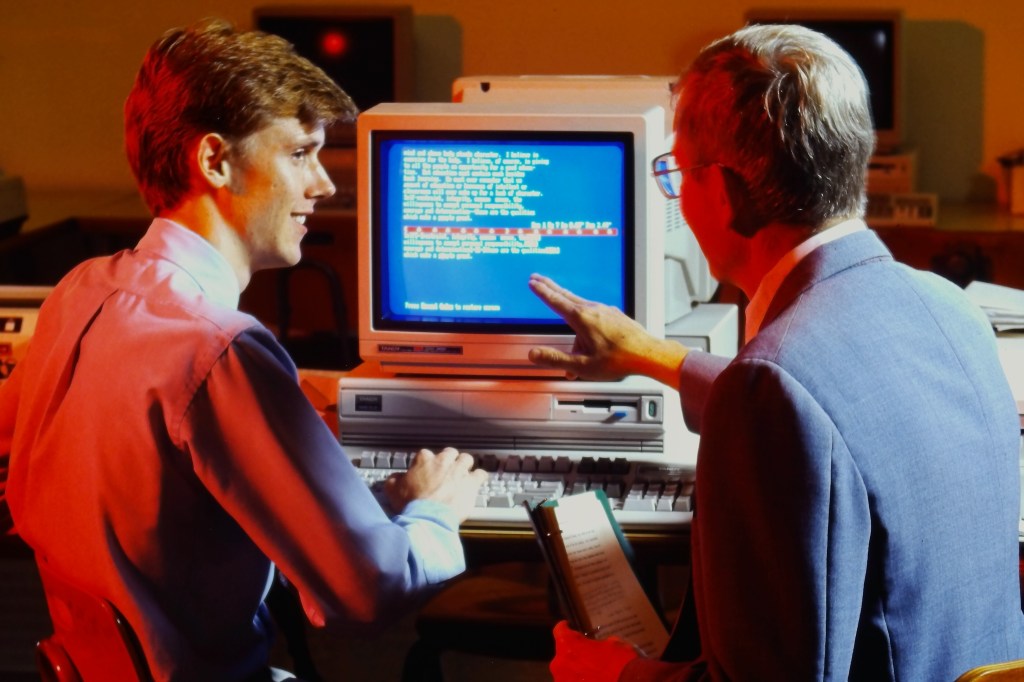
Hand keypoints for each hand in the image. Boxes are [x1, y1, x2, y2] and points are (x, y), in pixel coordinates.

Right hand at [383, 447, 487, 522]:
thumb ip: (394, 480)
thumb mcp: (393, 490)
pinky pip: (480, 474)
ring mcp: (459, 471)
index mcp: (424, 460)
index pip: (426, 454)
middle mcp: (443, 461)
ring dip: (464, 466)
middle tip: (445, 472)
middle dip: (448, 461)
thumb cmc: (412, 504)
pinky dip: (478, 477)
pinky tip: (476, 482)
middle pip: (450, 453)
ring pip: (466, 459)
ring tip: (462, 475)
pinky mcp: (471, 483)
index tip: (426, 472)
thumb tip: (395, 478)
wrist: (427, 517)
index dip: (426, 464)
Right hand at [527, 274, 687, 384]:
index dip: (542, 292)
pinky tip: (590, 338)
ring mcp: (606, 311)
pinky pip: (595, 316)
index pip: (556, 301)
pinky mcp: (615, 316)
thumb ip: (556, 359)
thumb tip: (534, 354)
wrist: (647, 354)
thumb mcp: (582, 365)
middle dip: (551, 287)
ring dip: (571, 315)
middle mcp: (593, 310)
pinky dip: (587, 322)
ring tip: (572, 341)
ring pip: (582, 308)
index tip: (533, 283)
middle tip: (539, 278)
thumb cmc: (618, 360)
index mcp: (582, 319)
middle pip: (566, 295)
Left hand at [549, 621, 639, 680]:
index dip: (565, 628)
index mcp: (567, 644)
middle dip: (573, 654)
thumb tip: (598, 647)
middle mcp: (559, 663)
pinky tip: (593, 681)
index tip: (568, 627)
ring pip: (565, 672)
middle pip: (562, 654)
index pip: (559, 630)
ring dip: (575, 671)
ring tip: (591, 674)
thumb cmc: (620, 663)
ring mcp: (562, 681)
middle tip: (587, 657)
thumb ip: (598, 643)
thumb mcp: (613, 643)